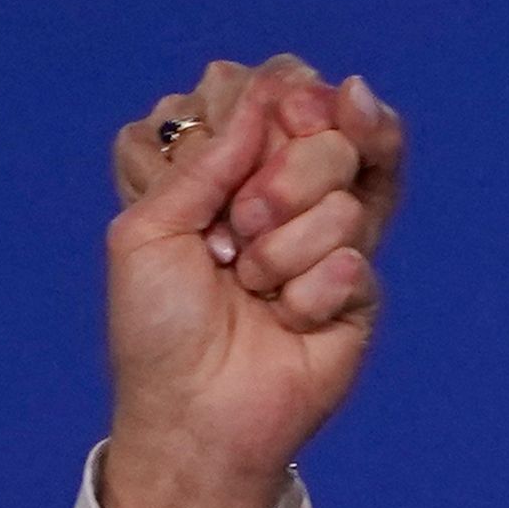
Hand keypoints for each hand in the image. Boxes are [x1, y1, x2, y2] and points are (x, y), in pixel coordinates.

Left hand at [102, 55, 405, 507]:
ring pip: (342, 196)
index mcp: (233, 170)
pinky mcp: (360, 290)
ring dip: (280, 251)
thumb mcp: (148, 226)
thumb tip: (269, 93)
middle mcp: (287, 194)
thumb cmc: (157, 328)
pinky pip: (352, 259)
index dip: (274, 107)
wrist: (190, 415)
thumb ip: (207, 156)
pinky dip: (306, 294)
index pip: (283, 92)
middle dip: (276, 183)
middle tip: (234, 234)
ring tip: (250, 289)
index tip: (250, 137)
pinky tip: (285, 321)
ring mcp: (330, 238)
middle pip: (327, 131)